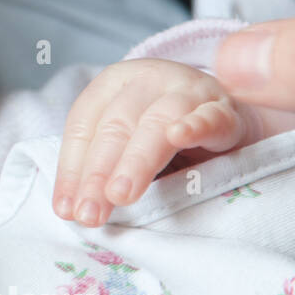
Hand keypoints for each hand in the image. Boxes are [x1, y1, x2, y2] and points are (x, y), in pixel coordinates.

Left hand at [52, 58, 294, 227]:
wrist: (227, 120)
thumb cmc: (161, 137)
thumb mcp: (126, 146)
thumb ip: (103, 169)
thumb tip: (73, 210)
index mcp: (113, 84)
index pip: (83, 126)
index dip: (71, 169)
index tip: (66, 209)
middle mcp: (147, 80)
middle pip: (115, 126)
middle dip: (97, 174)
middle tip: (89, 214)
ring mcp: (188, 90)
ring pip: (156, 123)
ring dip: (136, 161)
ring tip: (121, 195)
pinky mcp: (225, 108)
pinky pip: (209, 117)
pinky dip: (194, 125)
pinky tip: (179, 137)